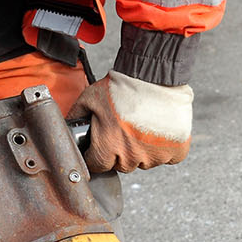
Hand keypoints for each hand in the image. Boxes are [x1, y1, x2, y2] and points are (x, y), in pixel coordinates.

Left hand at [70, 72, 192, 174]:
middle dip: (119, 151)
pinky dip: (165, 147)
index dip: (96, 154)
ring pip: (145, 162)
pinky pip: (169, 157)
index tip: (101, 144)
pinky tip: (159, 130)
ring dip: (142, 149)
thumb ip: (76, 117)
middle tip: (123, 128)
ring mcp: (157, 156)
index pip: (98, 165)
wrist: (153, 75)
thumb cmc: (120, 87)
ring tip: (142, 124)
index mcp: (109, 148)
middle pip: (122, 165)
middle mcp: (133, 157)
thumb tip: (64, 128)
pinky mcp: (177, 151)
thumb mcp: (89, 99)